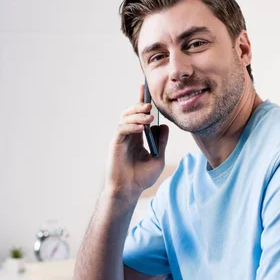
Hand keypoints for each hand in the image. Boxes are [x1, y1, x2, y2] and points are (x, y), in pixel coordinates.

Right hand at [104, 83, 168, 198]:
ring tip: (149, 117)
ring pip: (125, 118)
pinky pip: (122, 129)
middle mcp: (128, 135)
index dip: (141, 101)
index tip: (144, 87)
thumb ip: (161, 142)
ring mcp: (120, 139)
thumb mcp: (158, 158)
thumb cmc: (141, 178)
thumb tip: (164, 125)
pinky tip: (141, 128)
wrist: (129, 191)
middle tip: (150, 105)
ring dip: (137, 115)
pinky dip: (131, 126)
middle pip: (131, 112)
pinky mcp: (115, 144)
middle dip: (139, 105)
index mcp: (137, 136)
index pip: (139, 115)